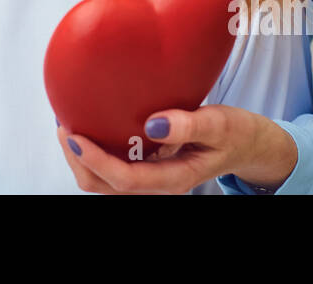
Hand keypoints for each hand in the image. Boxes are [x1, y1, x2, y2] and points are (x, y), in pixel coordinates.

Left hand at [56, 104, 297, 193]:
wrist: (248, 144)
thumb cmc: (236, 133)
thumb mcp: (220, 124)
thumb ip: (190, 125)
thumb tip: (154, 123)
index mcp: (174, 178)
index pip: (125, 180)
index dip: (95, 160)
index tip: (74, 135)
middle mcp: (158, 183)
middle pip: (106, 187)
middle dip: (79, 162)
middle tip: (64, 127)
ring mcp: (152, 177)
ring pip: (106, 183)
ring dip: (83, 159)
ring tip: (69, 125)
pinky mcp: (149, 166)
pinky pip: (114, 167)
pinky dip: (96, 151)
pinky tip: (91, 125)